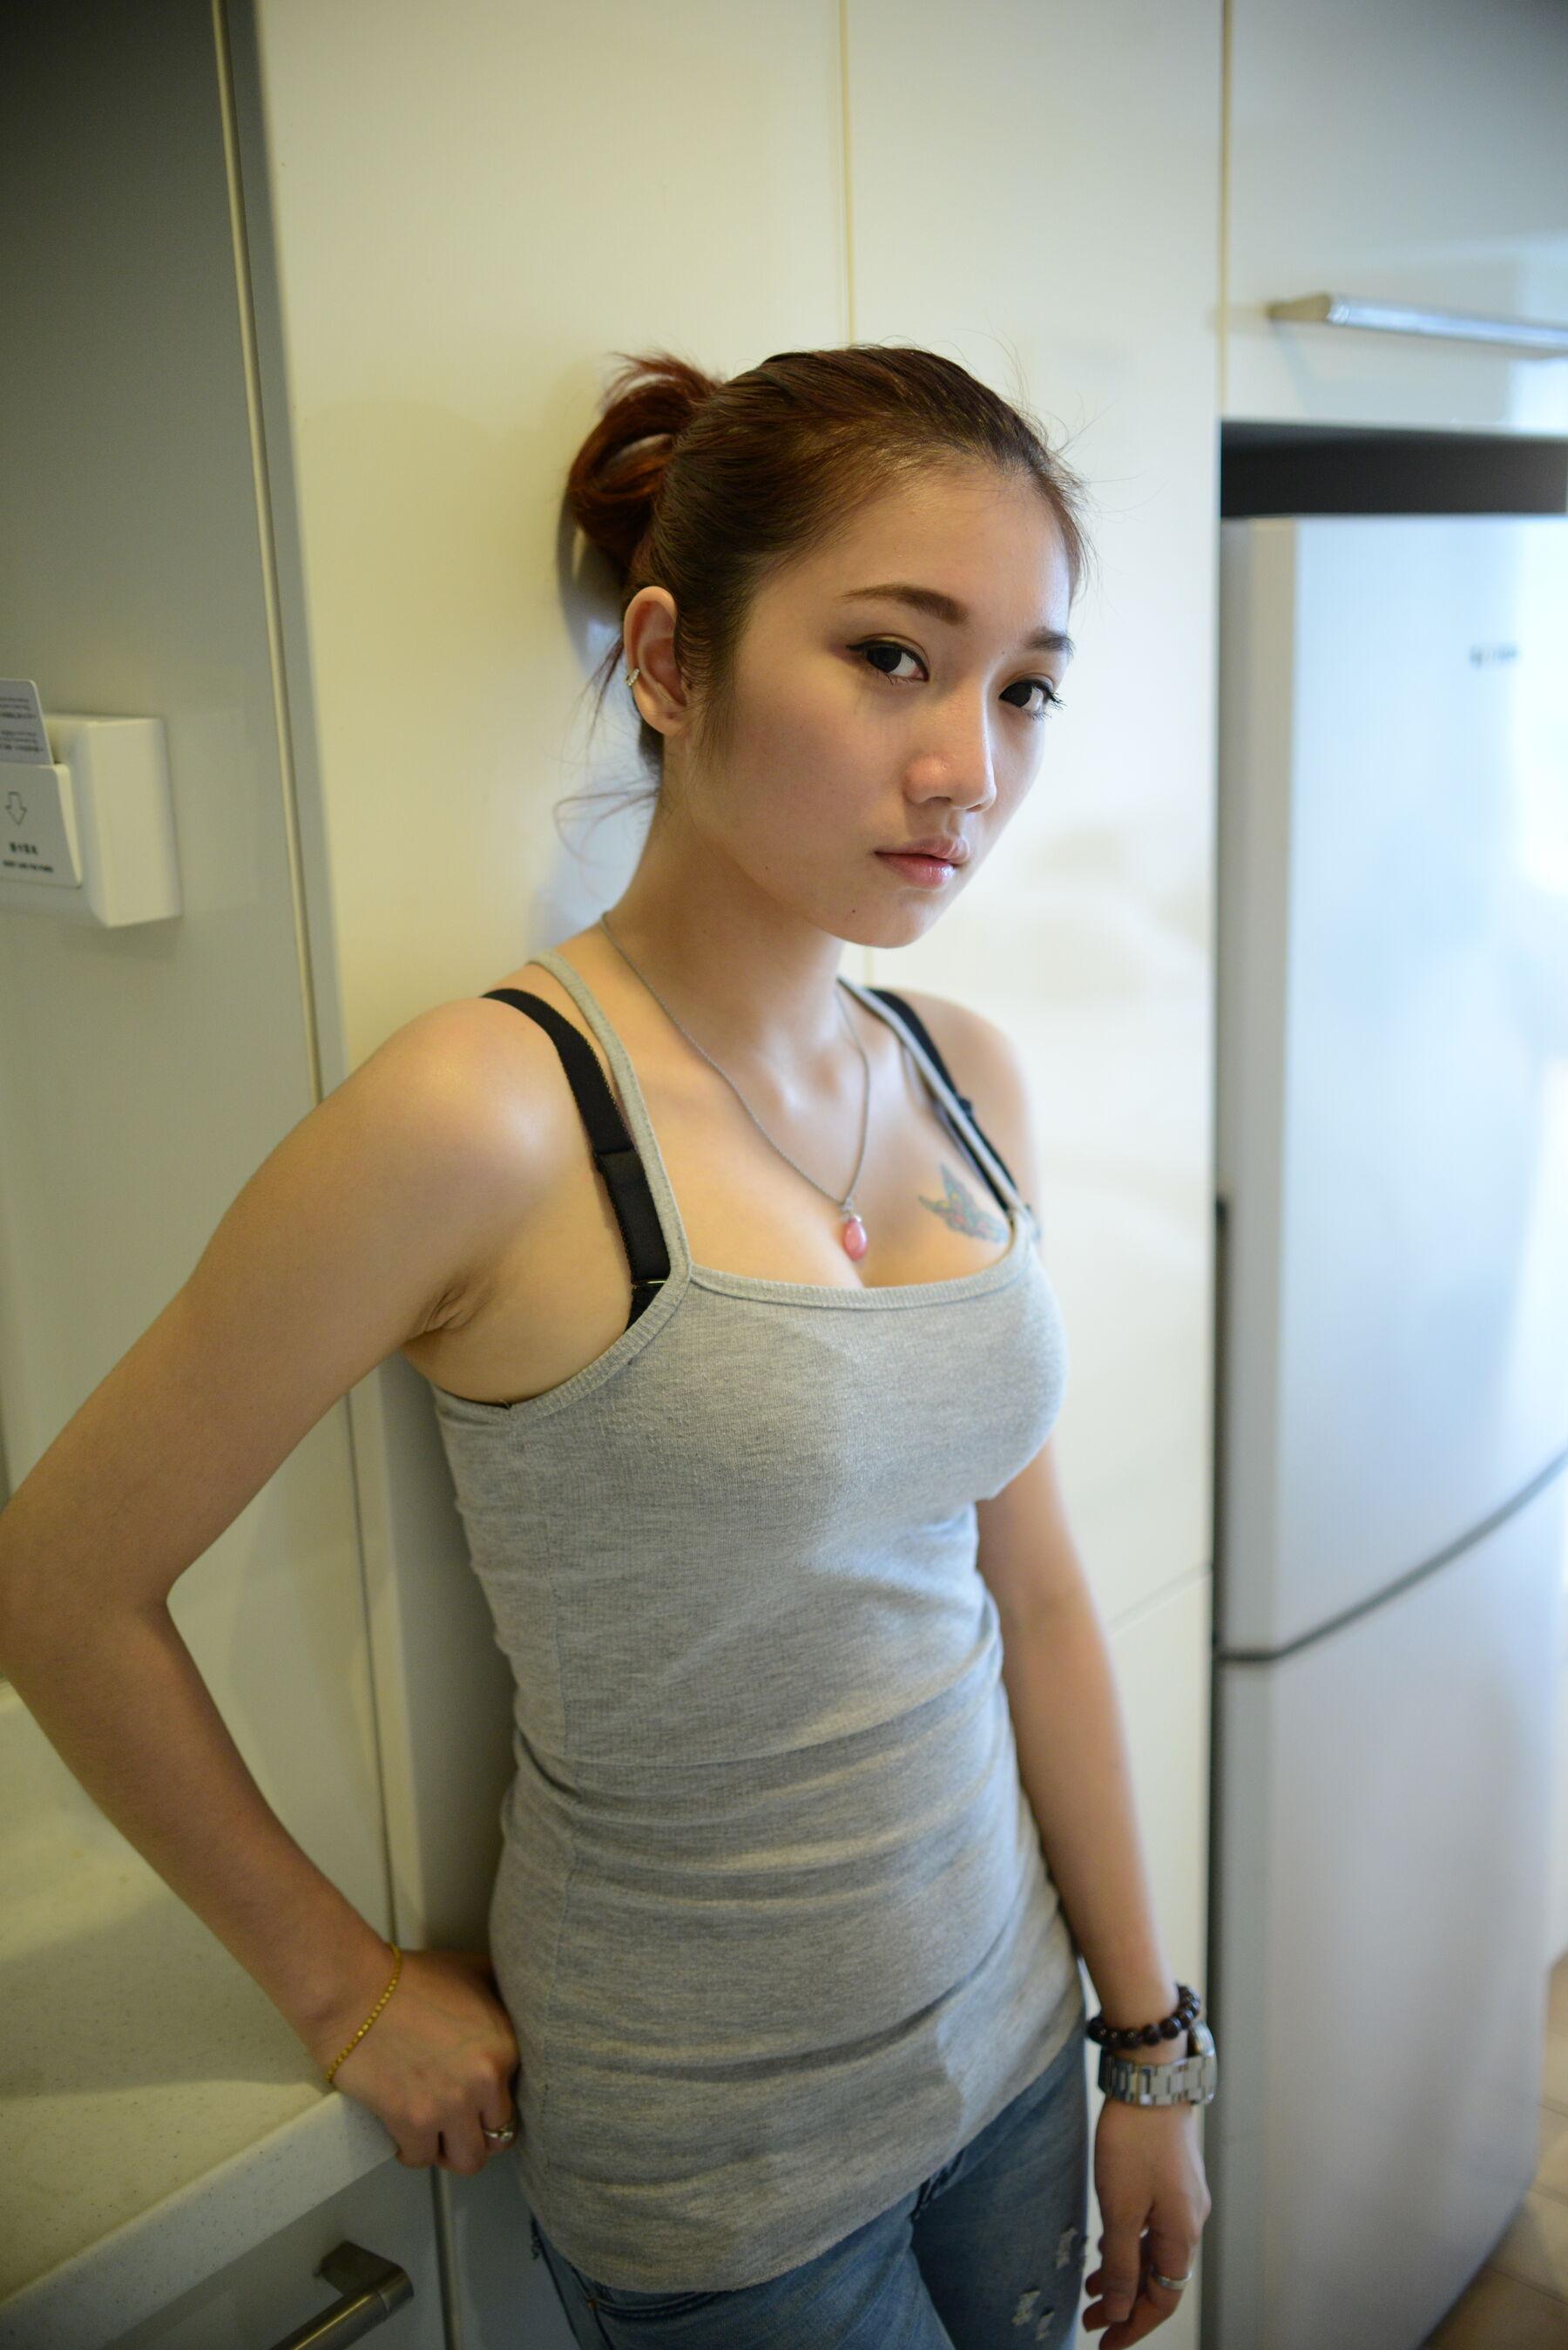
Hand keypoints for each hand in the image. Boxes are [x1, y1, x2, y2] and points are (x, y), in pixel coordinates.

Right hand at [304, 1945, 521, 2174]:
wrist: (357, 1991)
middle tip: (458, 2121)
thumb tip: (515, 2004)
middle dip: (478, 2132)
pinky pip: (421, 2159)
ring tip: (438, 2135)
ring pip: (468, 2161)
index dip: (494, 2099)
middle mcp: (485, 2081)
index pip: (516, 2099)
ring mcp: (450, 2106)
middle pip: (498, 2138)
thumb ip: (501, 1995)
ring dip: (452, 2151)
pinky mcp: (412, 2123)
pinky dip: (413, 2152)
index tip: (475, 2095)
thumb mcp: (473, 1972)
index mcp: (506, 2047)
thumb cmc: (412, 1978)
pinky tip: (406, 2134)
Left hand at [1082, 2097, 1210, 2343]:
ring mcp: (1183, 2198)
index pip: (1163, 2299)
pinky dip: (1131, 2244)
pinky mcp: (1172, 2177)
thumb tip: (1125, 2310)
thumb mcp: (1121, 2208)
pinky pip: (1153, 2226)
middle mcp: (1190, 2221)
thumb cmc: (1135, 2142)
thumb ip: (1124, 2263)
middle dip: (1126, 2305)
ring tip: (1092, 2290)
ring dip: (1125, 2274)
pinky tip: (1108, 2246)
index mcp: (1182, 2235)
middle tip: (1092, 2322)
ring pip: (1155, 2251)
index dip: (1134, 2326)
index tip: (1105, 2343)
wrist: (1151, 2080)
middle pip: (1160, 2279)